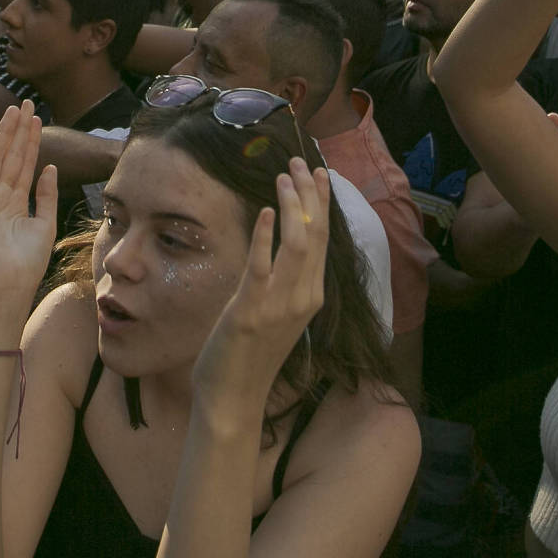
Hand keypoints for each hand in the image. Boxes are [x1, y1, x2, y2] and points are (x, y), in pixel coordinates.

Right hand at [0, 105, 58, 310]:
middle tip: (25, 103)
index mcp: (13, 202)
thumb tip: (51, 167)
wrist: (10, 285)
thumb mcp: (45, 223)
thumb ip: (46, 195)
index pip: (23, 164)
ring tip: (14, 110)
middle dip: (16, 130)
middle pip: (8, 156)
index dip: (30, 141)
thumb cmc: (28, 262)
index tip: (38, 118)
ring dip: (2, 134)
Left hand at [193, 158, 330, 414]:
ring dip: (292, 205)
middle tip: (299, 161)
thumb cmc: (251, 353)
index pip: (322, 239)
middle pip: (314, 234)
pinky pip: (262, 268)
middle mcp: (303, 298)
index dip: (322, 203)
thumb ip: (284, 280)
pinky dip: (266, 237)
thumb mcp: (277, 312)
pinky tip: (265, 211)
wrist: (234, 396)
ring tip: (283, 175)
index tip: (319, 173)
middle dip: (309, 194)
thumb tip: (281, 242)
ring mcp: (279, 306)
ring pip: (296, 244)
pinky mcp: (251, 312)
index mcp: (311, 296)